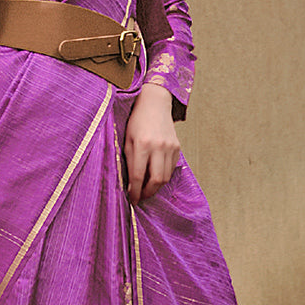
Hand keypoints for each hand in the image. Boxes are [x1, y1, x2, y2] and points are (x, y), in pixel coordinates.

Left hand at [123, 83, 180, 203]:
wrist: (154, 104)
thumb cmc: (136, 122)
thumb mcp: (127, 140)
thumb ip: (128, 161)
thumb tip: (130, 184)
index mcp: (142, 144)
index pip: (138, 175)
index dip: (135, 191)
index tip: (132, 200)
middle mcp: (158, 146)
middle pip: (156, 180)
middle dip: (148, 192)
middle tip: (140, 197)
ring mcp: (170, 147)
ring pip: (165, 177)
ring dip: (156, 187)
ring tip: (146, 188)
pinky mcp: (177, 147)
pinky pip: (171, 168)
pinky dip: (163, 176)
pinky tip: (154, 175)